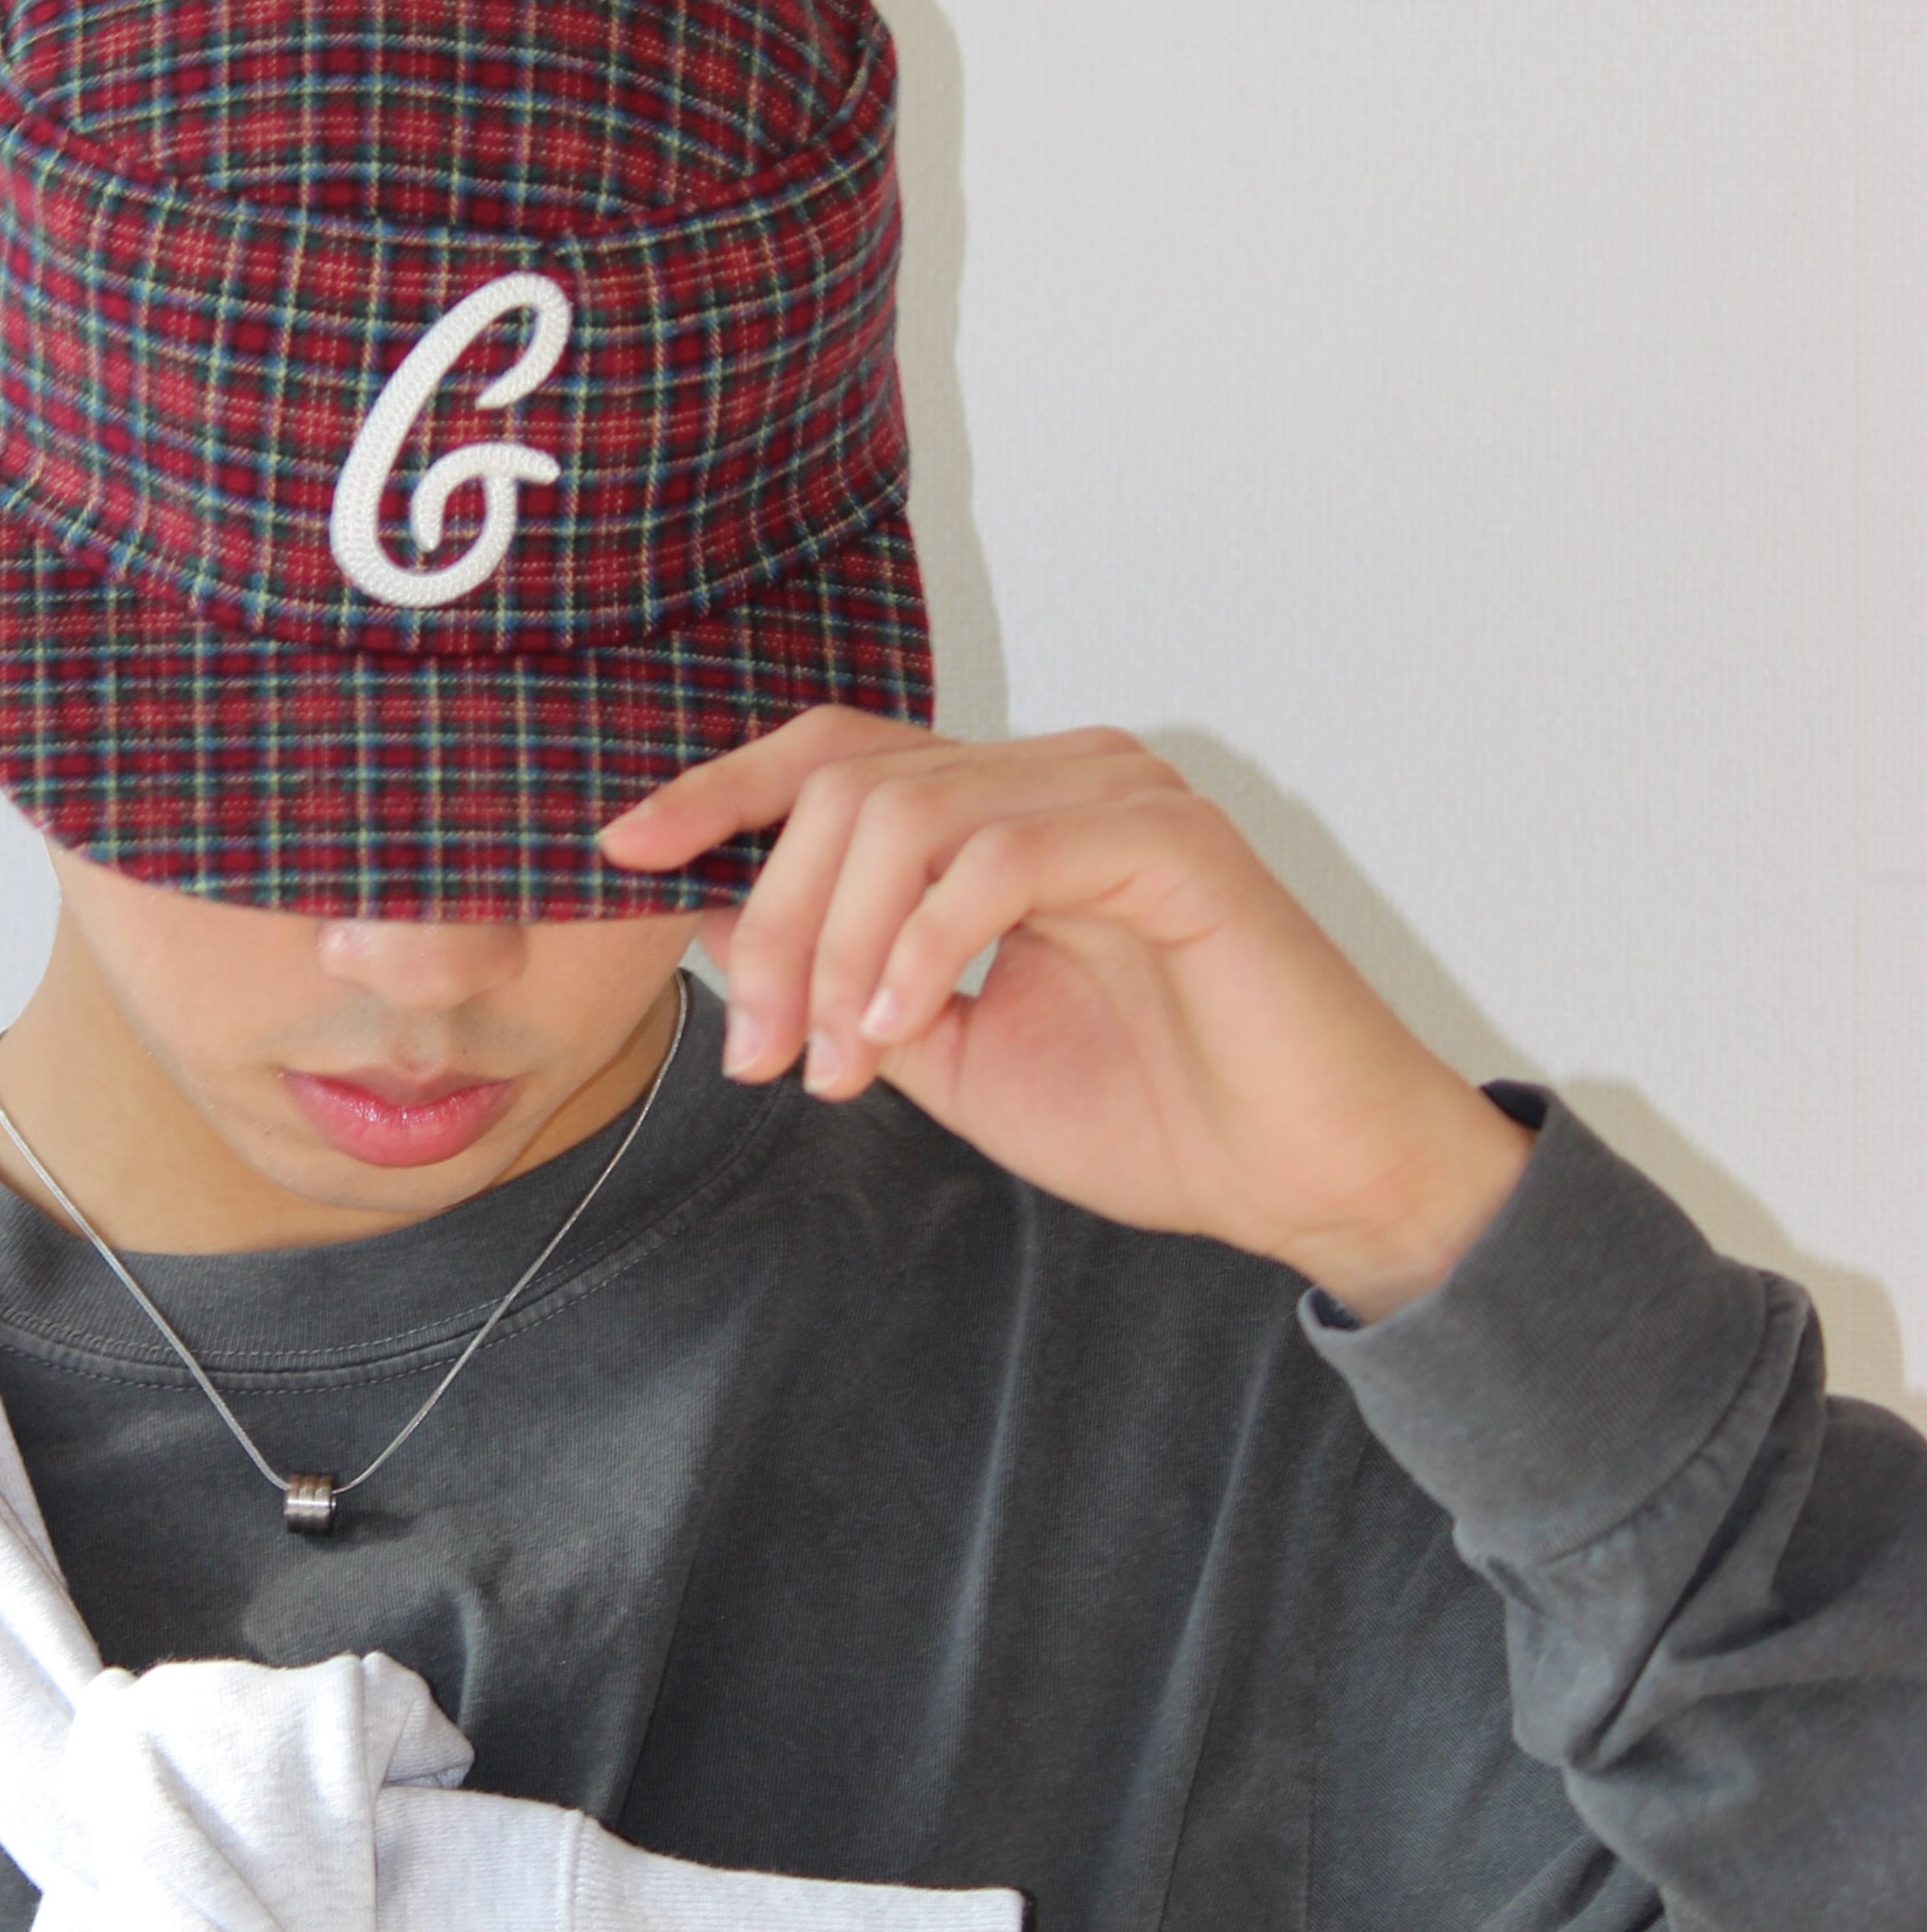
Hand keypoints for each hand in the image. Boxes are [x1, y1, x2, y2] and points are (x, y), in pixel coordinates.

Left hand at [597, 712, 1532, 1317]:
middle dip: (771, 919)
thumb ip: (841, 983)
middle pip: (847, 783)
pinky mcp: (1172, 844)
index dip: (721, 787)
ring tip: (832, 1061)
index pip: (836, 753)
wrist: (1308, 1178)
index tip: (623, 850)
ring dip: (835, 947)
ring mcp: (1117, 796)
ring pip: (908, 813)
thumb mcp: (947, 1054)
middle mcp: (1056, 775)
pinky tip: (902, 1028)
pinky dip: (924, 943)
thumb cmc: (1151, 1114)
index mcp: (1003, 813)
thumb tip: (714, 929)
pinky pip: (1002, 854)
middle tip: (756, 1048)